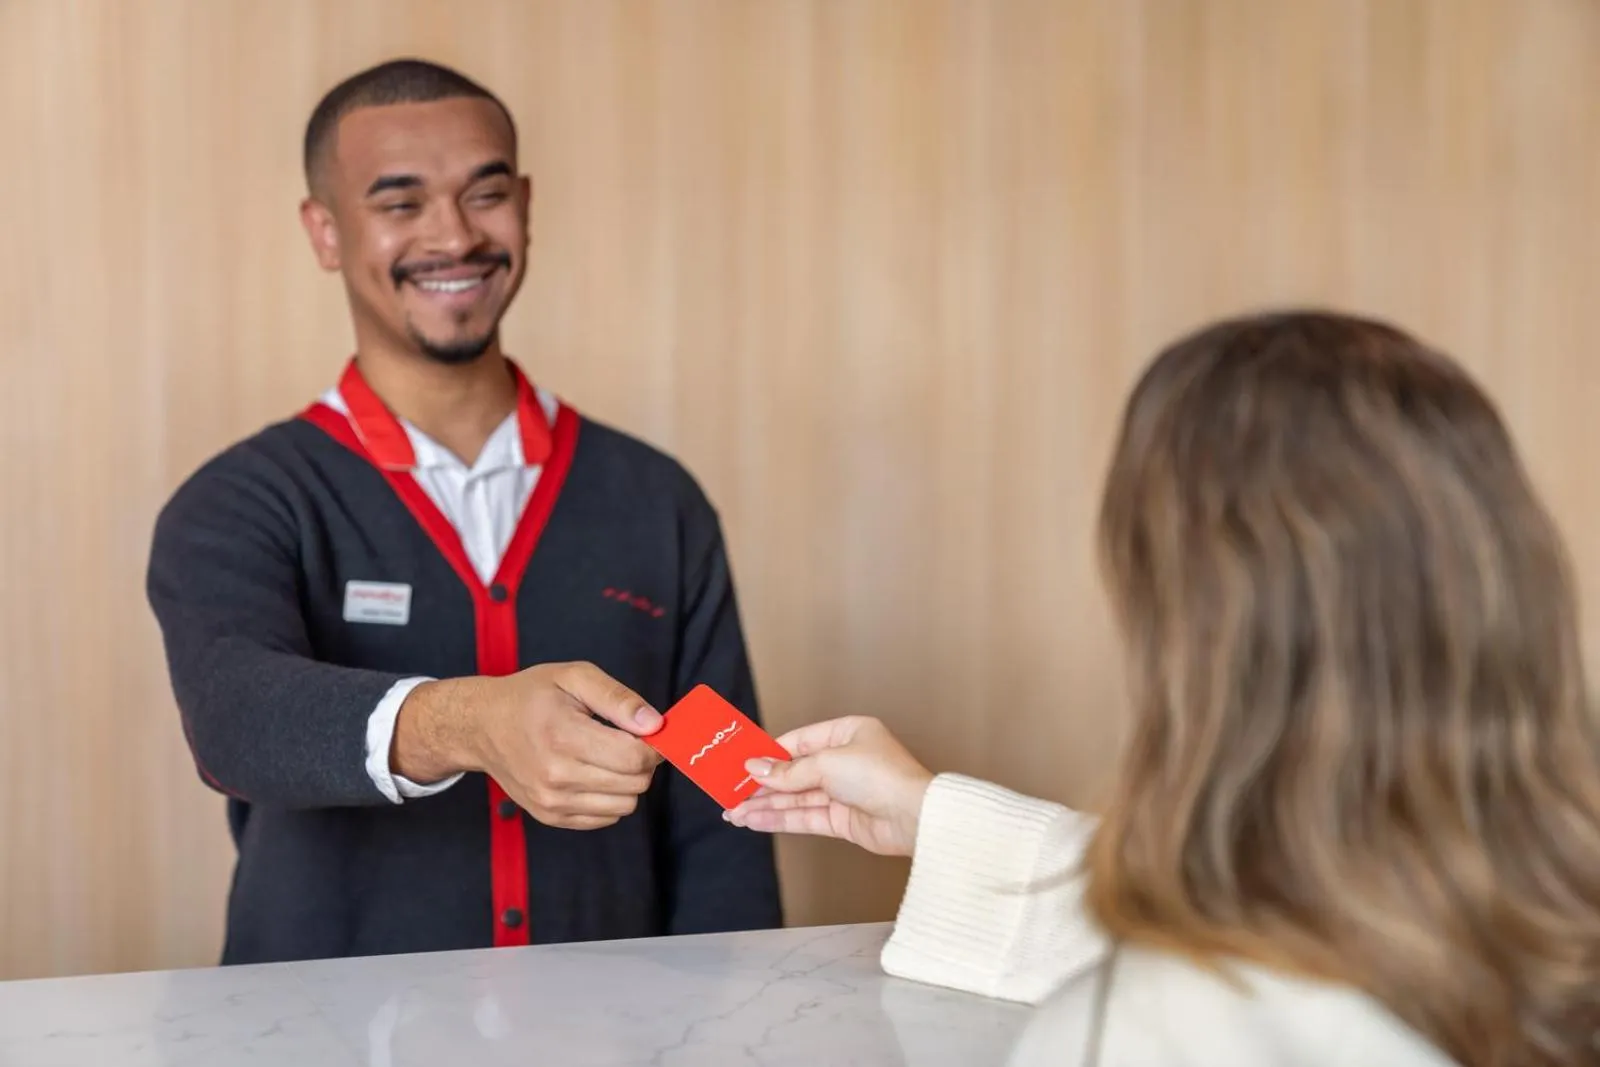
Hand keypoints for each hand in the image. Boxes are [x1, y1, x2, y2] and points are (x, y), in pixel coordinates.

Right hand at [396, 662, 663, 829]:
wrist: (482, 726)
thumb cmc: (531, 697)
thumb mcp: (574, 678)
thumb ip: (618, 698)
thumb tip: (655, 724)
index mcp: (563, 736)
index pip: (633, 758)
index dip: (653, 745)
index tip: (650, 732)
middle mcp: (556, 776)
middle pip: (635, 784)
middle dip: (643, 762)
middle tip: (628, 740)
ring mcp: (552, 802)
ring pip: (625, 805)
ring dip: (628, 782)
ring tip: (608, 756)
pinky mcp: (550, 816)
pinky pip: (606, 817)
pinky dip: (610, 797)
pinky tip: (594, 772)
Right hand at [723, 716, 933, 856]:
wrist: (913, 816)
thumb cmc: (882, 776)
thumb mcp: (828, 763)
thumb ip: (789, 771)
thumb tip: (757, 768)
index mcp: (847, 734)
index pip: (798, 741)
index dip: (769, 754)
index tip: (742, 763)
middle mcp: (845, 762)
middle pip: (794, 772)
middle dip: (763, 783)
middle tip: (731, 791)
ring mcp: (844, 792)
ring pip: (795, 798)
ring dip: (764, 804)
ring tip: (733, 811)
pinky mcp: (843, 820)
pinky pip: (803, 817)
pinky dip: (778, 819)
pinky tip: (753, 820)